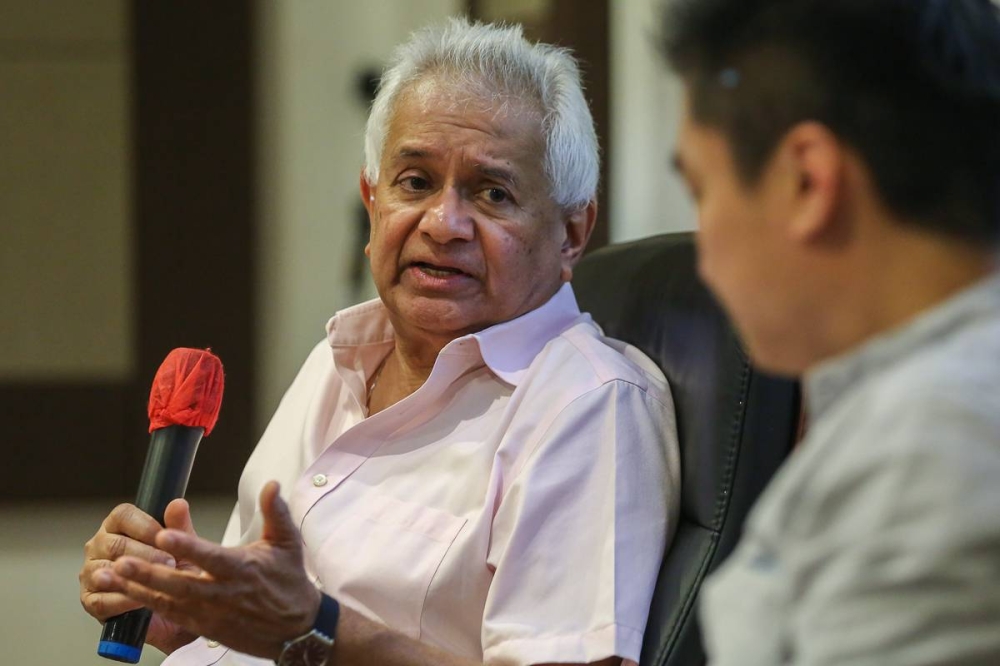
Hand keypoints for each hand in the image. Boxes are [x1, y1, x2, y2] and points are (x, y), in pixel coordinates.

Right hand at [80, 500, 200, 653]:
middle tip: (169, 563)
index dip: (146, 526)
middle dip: (145, 554)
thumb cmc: (172, 568)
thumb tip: (179, 504)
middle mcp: (99, 544)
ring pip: (106, 571)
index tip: (166, 537)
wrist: (171, 606)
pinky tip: (140, 601)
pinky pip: (101, 600)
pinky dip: (121, 601)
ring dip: (133, 578)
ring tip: (155, 582)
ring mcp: (90, 571)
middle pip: (115, 544)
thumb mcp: (180, 547)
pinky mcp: (89, 599)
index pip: (124, 515)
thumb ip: (178, 526)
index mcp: (118, 524)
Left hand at [94, 481, 320, 659]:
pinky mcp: (205, 627)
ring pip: (168, 601)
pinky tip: (124, 595)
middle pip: (180, 583)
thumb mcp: (288, 542)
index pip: (210, 556)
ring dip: (137, 589)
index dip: (187, 546)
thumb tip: (272, 484)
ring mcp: (212, 613)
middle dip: (148, 572)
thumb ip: (276, 512)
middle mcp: (223, 593)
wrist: (297, 629)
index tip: (163, 534)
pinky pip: (171, 616)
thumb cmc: (290, 582)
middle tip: (121, 561)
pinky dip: (147, 606)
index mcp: (242, 569)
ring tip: (108, 578)